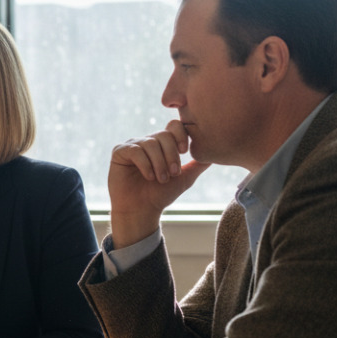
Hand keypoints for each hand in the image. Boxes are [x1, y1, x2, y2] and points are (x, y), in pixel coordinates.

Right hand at [107, 120, 210, 247]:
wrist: (141, 210)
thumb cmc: (161, 194)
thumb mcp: (185, 178)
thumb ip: (198, 164)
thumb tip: (216, 152)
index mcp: (163, 144)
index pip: (174, 126)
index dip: (181, 135)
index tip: (185, 152)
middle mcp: (148, 141)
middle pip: (164, 135)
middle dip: (171, 155)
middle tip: (173, 173)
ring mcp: (133, 145)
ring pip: (151, 143)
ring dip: (159, 164)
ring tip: (160, 179)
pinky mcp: (120, 152)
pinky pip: (136, 150)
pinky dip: (145, 165)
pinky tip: (148, 177)